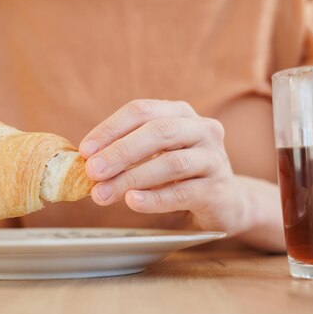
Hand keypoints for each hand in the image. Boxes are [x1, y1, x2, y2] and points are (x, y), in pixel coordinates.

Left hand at [79, 99, 241, 233]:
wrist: (227, 201)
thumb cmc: (183, 175)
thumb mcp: (157, 155)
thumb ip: (128, 154)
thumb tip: (85, 164)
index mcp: (181, 113)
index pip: (141, 111)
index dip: (110, 129)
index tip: (84, 150)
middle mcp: (202, 129)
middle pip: (158, 132)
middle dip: (120, 151)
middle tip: (92, 171)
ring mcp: (214, 159)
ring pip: (171, 163)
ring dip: (132, 178)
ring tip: (104, 194)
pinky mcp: (220, 190)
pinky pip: (184, 192)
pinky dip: (155, 199)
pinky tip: (133, 202)